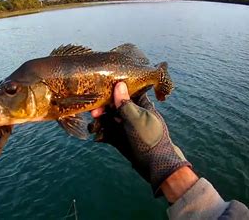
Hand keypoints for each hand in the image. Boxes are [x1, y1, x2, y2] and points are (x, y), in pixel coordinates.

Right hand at [89, 82, 192, 196]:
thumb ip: (125, 104)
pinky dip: (101, 134)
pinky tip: (96, 136)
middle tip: (94, 113)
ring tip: (93, 127)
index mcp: (140, 104)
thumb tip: (119, 84)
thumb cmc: (150, 138)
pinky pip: (107, 132)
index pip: (125, 92)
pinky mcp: (120, 138)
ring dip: (99, 122)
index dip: (112, 91)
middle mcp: (132, 113)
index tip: (100, 92)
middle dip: (102, 108)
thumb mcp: (136, 119)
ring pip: (108, 119)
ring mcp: (125, 126)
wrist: (155, 164)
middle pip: (113, 105)